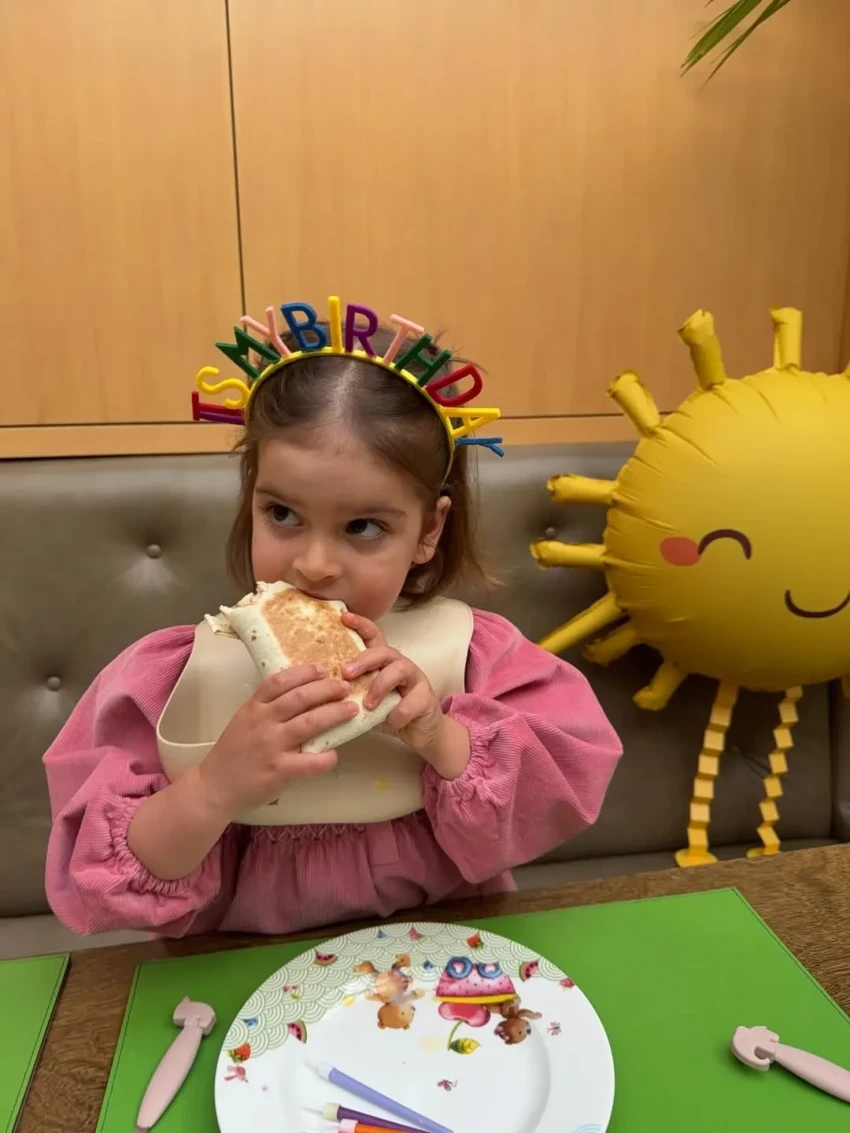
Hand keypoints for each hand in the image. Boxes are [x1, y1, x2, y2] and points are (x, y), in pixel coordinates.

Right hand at [195, 665, 357, 819]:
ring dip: (335, 714)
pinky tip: (334, 753)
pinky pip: (311, 761)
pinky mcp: (279, 770)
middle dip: (327, 689)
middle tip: (344, 687)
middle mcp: (262, 722)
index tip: (322, 670)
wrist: (213, 788)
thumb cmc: (233, 754)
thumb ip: (267, 708)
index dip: (304, 673)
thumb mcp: (244, 721)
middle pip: (300, 697)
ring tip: (351, 709)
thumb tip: (303, 694)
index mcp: (253, 708)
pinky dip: (327, 756)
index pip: (279, 681)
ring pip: (310, 723)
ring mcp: (271, 746)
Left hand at [342, 613, 469, 779]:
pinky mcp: (426, 698)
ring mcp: (415, 679)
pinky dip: (397, 714)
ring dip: (380, 686)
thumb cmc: (387, 711)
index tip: (344, 617)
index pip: (374, 636)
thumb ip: (351, 691)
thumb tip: (320, 691)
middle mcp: (400, 665)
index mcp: (383, 662)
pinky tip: (391, 723)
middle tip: (346, 672)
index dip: (360, 625)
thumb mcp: (365, 699)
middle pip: (384, 651)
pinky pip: (410, 703)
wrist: (420, 731)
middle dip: (364, 660)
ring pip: (399, 670)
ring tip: (367, 704)